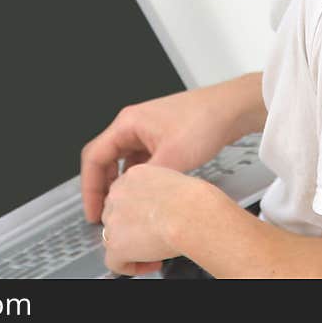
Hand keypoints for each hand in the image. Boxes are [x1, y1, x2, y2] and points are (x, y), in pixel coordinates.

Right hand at [80, 73, 264, 224]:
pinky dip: (137, 178)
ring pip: (122, 161)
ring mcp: (146, 130)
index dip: (89, 188)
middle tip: (103, 213)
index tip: (92, 211)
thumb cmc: (204, 120)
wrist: (231, 109)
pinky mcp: (160, 137)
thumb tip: (132, 201)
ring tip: (123, 206)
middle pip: (104, 159)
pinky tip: (145, 193)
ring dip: (120, 184)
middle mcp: (132, 125)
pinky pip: (139, 160)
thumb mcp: (173, 158)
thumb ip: (147, 181)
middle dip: (102, 188)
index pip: (94, 157)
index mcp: (127, 123)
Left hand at [101, 163, 203, 276]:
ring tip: (155, 251)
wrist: (189, 213)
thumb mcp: (174, 181)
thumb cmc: (193, 199)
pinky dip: (132, 266)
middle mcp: (118, 193)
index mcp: (133, 176)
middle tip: (153, 236)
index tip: (153, 219)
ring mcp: (113, 219)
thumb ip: (160, 191)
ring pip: (114, 238)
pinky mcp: (116, 244)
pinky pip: (114, 262)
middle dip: (132, 228)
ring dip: (132, 246)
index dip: (138, 211)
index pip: (125, 195)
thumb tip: (164, 207)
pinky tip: (152, 264)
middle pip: (116, 215)